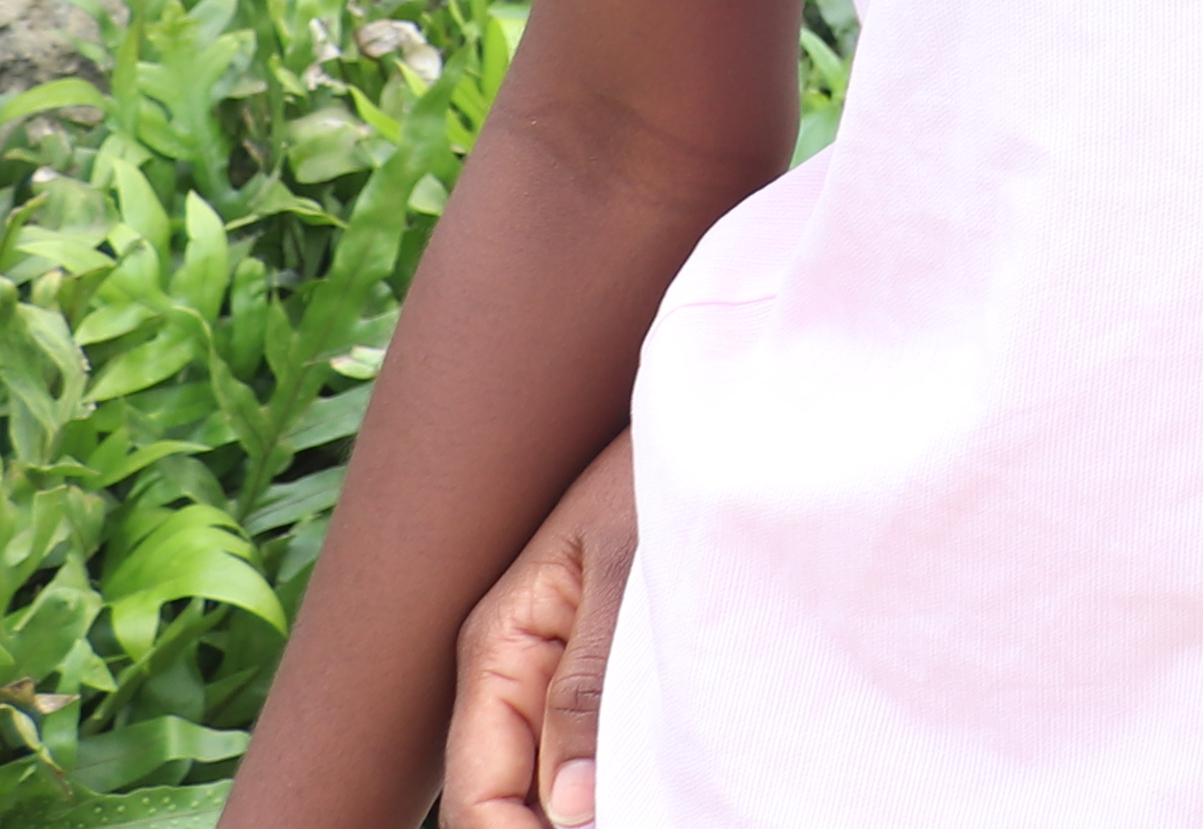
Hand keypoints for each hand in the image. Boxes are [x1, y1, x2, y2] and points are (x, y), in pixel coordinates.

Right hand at [444, 432, 636, 828]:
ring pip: (557, 785)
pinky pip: (601, 752)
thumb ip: (590, 683)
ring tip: (663, 805)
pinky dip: (624, 786)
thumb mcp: (627, 570)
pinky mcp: (610, 668)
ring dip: (596, 811)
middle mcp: (516, 672)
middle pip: (510, 801)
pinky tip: (668, 793)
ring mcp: (561, 673)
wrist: (725, 413)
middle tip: (650, 816)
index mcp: (497, 648)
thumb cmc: (666, 469)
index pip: (477, 795)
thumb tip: (567, 806)